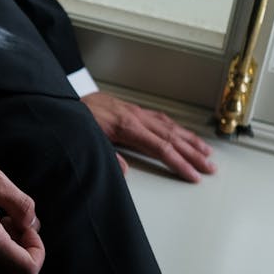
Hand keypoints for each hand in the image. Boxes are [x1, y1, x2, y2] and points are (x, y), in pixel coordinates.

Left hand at [81, 92, 215, 182]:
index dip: (179, 163)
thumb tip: (125, 171)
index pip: (161, 148)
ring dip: (189, 140)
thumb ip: (107, 156)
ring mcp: (135, 111)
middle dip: (193, 154)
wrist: (63, 98)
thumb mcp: (87, 139)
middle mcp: (135, 117)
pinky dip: (175, 127)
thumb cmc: (74, 118)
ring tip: (206, 152)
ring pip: (169, 126)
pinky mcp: (131, 109)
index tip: (193, 175)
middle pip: (171, 137)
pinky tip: (182, 133)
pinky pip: (160, 118)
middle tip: (210, 168)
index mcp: (127, 126)